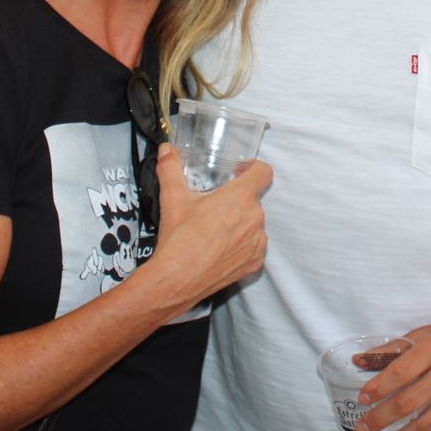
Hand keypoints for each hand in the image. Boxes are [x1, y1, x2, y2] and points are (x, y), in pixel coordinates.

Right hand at [144, 146, 269, 311]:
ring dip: (240, 223)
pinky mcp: (255, 263)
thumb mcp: (172, 198)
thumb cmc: (179, 239)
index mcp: (240, 198)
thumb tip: (166, 150)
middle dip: (236, 200)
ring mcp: (257, 243)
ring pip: (254, 223)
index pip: (264, 172)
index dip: (253, 168)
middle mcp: (255, 219)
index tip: (240, 171)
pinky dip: (241, 245)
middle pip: (253, 199)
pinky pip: (254, 246)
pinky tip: (220, 249)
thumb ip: (170, 168)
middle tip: (214, 206)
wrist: (177, 280)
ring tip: (215, 230)